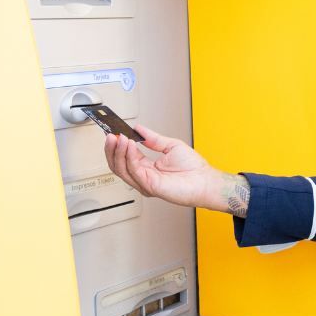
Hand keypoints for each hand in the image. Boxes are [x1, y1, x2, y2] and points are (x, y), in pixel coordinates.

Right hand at [105, 125, 232, 211]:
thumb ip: (152, 138)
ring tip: (119, 137)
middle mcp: (143, 177)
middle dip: (112, 149)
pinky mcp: (150, 186)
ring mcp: (145, 183)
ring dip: (118, 151)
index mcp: (147, 168)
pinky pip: (134, 170)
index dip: (117, 145)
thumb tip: (139, 129)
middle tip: (110, 134)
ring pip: (122, 168)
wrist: (205, 181)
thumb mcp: (170, 145)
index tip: (113, 132)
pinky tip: (129, 145)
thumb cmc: (194, 169)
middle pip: (118, 164)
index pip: (125, 157)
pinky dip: (129, 156)